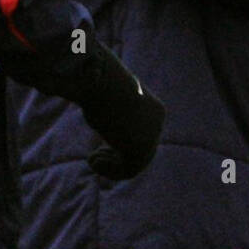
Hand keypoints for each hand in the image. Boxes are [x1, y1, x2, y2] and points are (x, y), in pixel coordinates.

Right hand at [75, 44, 164, 180]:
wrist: (98, 77)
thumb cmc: (95, 81)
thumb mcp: (102, 98)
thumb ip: (108, 112)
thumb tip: (94, 116)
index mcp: (153, 108)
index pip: (142, 136)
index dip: (121, 147)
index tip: (99, 147)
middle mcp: (156, 123)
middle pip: (141, 151)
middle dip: (117, 157)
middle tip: (94, 156)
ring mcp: (151, 136)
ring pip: (134, 163)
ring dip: (111, 166)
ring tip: (92, 159)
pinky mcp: (141, 147)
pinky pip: (128, 170)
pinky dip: (109, 170)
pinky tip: (92, 161)